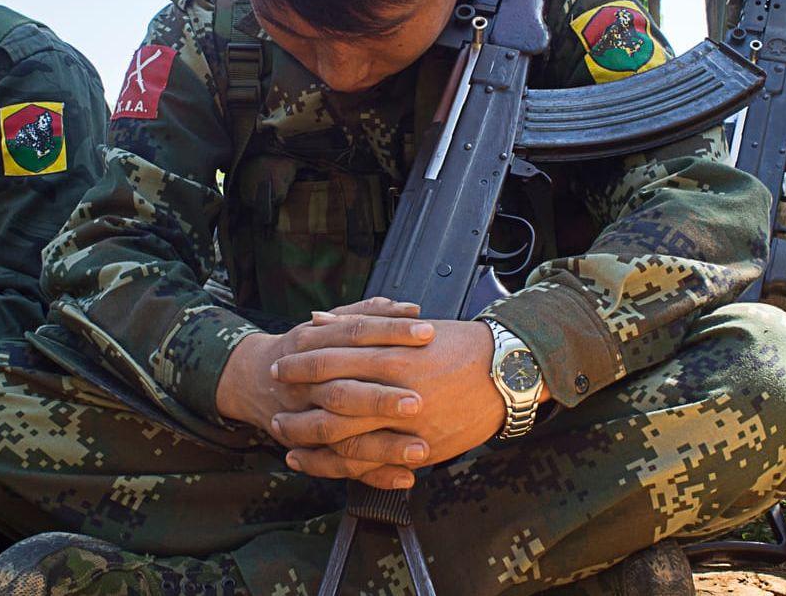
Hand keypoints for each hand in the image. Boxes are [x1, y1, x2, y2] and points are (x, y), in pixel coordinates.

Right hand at [215, 298, 432, 489]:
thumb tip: (410, 308)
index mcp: (312, 342)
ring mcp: (305, 419)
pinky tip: (407, 477)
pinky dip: (374, 475)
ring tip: (421, 450)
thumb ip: (365, 313)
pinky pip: (340, 467)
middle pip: (342, 392)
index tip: (428, 335)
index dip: (390, 333)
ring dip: (382, 446)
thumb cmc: (307, 348)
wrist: (256, 379)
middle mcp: (305, 383)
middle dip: (379, 398)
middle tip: (419, 402)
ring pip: (339, 436)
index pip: (355, 335)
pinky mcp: (313, 449)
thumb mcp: (328, 324)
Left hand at [270, 319, 507, 488]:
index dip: (302, 365)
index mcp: (393, 352)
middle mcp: (397, 387)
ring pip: (348, 436)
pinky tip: (322, 465)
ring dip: (312, 440)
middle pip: (332, 400)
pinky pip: (375, 462)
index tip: (279, 367)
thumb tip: (316, 319)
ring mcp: (410, 422)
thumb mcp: (409, 327)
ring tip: (286, 441)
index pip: (333, 358)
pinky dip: (343, 465)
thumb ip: (359, 323)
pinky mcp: (422, 447)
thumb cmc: (459, 345)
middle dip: (299, 408)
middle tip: (275, 411)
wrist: (509, 372)